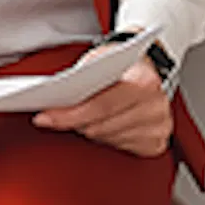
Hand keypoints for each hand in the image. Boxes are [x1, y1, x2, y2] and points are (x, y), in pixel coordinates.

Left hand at [35, 59, 172, 155]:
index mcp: (145, 82)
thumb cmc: (118, 63)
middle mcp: (156, 107)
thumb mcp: (99, 57)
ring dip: (89, 130)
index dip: (70, 115)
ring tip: (82, 116)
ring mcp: (159, 127)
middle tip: (53, 117)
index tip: (44, 118)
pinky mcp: (157, 143)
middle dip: (74, 122)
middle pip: (101, 126)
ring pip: (107, 138)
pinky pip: (119, 147)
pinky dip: (104, 137)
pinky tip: (101, 124)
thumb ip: (82, 75)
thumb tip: (56, 95)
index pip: (101, 106)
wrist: (144, 67)